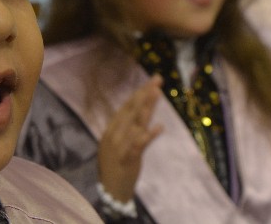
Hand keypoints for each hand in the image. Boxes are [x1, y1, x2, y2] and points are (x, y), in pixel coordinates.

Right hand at [98, 74, 163, 201]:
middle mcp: (114, 134)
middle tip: (157, 79)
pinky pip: (139, 146)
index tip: (152, 82)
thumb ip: (126, 127)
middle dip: (145, 93)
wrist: (110, 191)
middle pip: (131, 110)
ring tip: (157, 93)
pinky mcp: (128, 160)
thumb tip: (139, 109)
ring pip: (135, 123)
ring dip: (147, 107)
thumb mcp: (117, 143)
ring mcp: (120, 147)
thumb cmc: (115, 165)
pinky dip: (149, 135)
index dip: (140, 93)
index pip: (127, 106)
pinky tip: (160, 127)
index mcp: (112, 129)